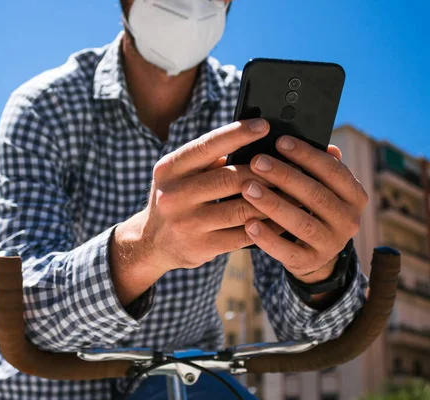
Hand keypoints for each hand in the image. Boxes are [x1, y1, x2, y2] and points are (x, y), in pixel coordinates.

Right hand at [112, 119, 282, 280]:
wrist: (152, 242)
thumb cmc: (177, 198)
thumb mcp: (179, 174)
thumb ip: (207, 159)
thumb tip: (252, 141)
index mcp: (169, 169)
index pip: (206, 146)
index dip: (237, 134)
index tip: (264, 125)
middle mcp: (174, 195)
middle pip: (230, 179)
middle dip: (265, 172)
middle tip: (290, 166)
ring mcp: (186, 224)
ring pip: (241, 208)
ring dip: (272, 200)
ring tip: (294, 192)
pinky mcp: (201, 247)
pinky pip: (244, 235)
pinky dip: (267, 226)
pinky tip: (282, 219)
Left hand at [241, 135, 367, 283]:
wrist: (313, 252)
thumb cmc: (310, 206)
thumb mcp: (320, 186)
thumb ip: (316, 166)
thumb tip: (310, 139)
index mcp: (354, 196)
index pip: (333, 171)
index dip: (306, 155)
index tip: (280, 141)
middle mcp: (349, 220)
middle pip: (315, 195)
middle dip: (284, 176)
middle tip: (257, 161)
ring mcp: (331, 244)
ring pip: (301, 222)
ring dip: (273, 204)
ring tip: (247, 188)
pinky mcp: (309, 262)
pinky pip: (287, 250)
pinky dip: (267, 237)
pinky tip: (248, 224)